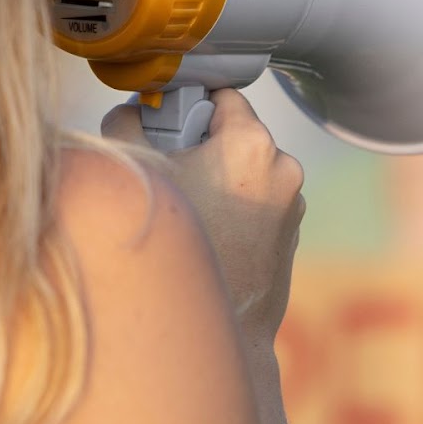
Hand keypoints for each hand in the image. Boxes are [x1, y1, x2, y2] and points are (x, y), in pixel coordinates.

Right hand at [103, 89, 305, 341]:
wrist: (214, 329)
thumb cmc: (173, 248)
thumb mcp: (137, 173)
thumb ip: (129, 124)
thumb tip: (135, 109)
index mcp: (252, 143)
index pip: (221, 94)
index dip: (188, 106)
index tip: (167, 126)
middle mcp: (283, 167)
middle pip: (234, 134)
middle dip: (202, 146)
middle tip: (172, 173)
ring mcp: (293, 203)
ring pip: (247, 169)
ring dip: (221, 178)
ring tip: (191, 211)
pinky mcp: (292, 234)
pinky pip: (259, 202)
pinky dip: (236, 207)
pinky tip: (210, 234)